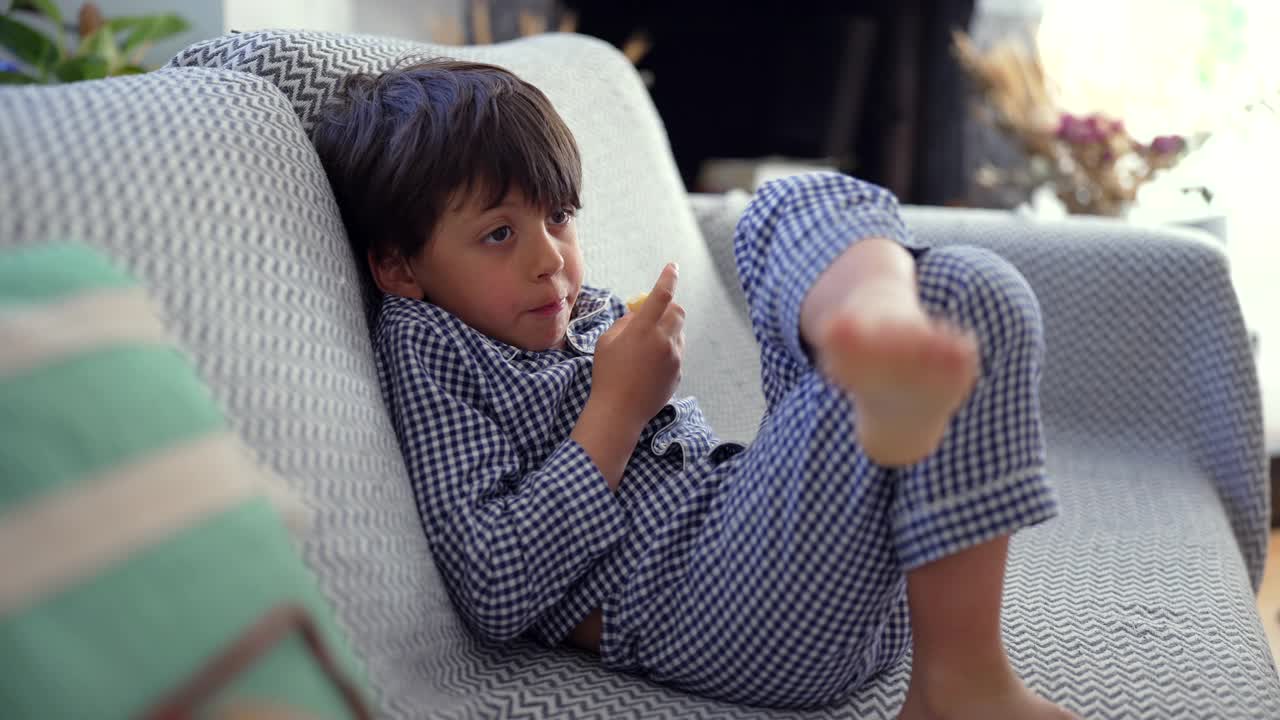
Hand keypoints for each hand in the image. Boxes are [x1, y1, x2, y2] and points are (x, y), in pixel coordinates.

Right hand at [591, 262, 684, 427]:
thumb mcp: (607, 342)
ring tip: (646, 348)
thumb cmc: (606, 374)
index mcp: (643, 329)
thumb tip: (639, 315)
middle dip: (669, 307)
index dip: (668, 278)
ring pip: (678, 333)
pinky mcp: (678, 372)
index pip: (661, 295)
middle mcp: (664, 340)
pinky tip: (648, 367)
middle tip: (653, 316)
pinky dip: (667, 351)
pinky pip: (677, 353)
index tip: (672, 266)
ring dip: (667, 331)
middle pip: (678, 311)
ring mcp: (674, 358)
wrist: (619, 411)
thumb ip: (626, 323)